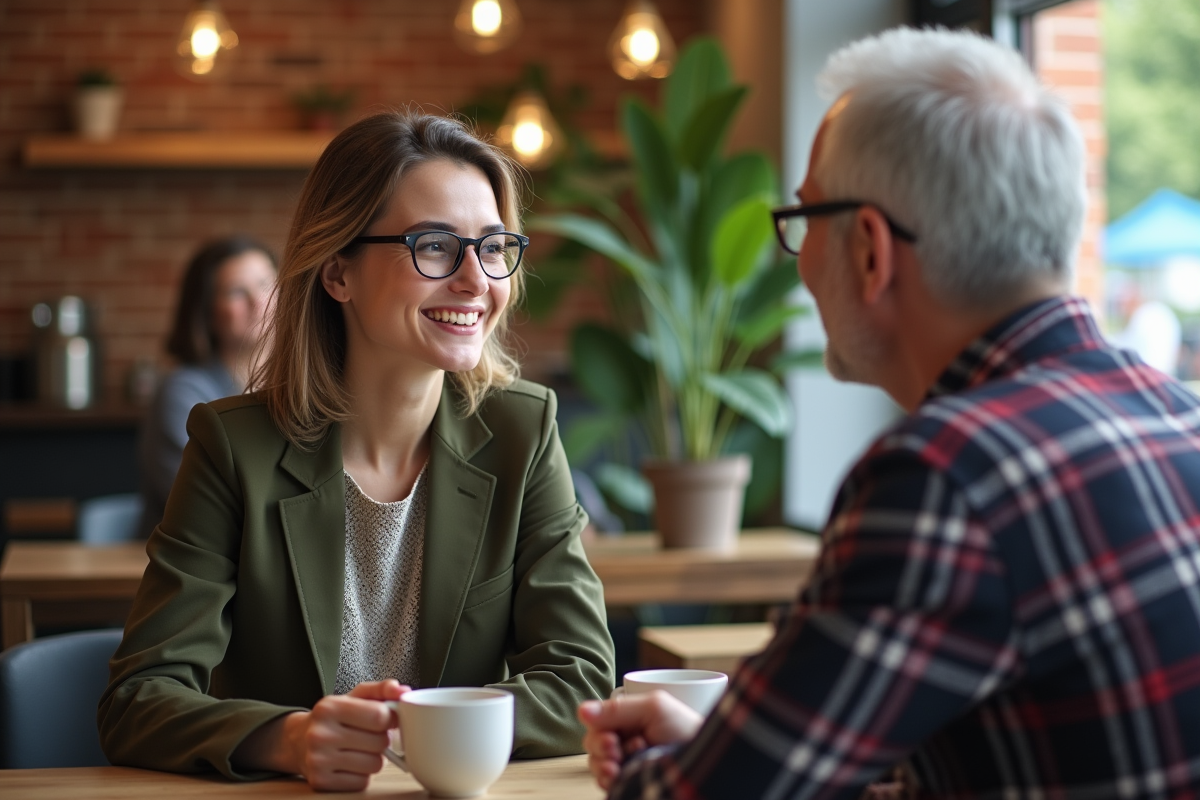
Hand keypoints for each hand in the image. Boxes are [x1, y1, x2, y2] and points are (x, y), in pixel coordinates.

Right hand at [234, 679, 407, 791]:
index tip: (388, 719)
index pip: (379, 716)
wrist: (297, 741)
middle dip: (381, 739)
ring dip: (374, 758)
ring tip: (360, 749)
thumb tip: (403, 691)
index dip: (391, 719)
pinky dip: (362, 775)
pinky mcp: (321, 782)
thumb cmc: (333, 718)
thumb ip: (380, 690)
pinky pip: (362, 782)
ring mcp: (318, 760)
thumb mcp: (354, 697)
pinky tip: (350, 764)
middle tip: (369, 735)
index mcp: (329, 707)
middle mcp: (320, 734)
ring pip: (374, 764)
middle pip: (379, 742)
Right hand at [578, 691, 703, 790]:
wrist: (706, 764)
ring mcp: (627, 762)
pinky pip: (605, 782)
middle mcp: (627, 739)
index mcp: (631, 718)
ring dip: (602, 765)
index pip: (597, 722)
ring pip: (596, 764)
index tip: (611, 738)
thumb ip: (617, 709)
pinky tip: (617, 778)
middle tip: (615, 750)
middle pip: (593, 743)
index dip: (598, 730)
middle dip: (600, 747)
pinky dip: (606, 780)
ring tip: (617, 767)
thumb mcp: (654, 708)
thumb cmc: (688, 732)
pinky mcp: (629, 781)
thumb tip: (582, 710)